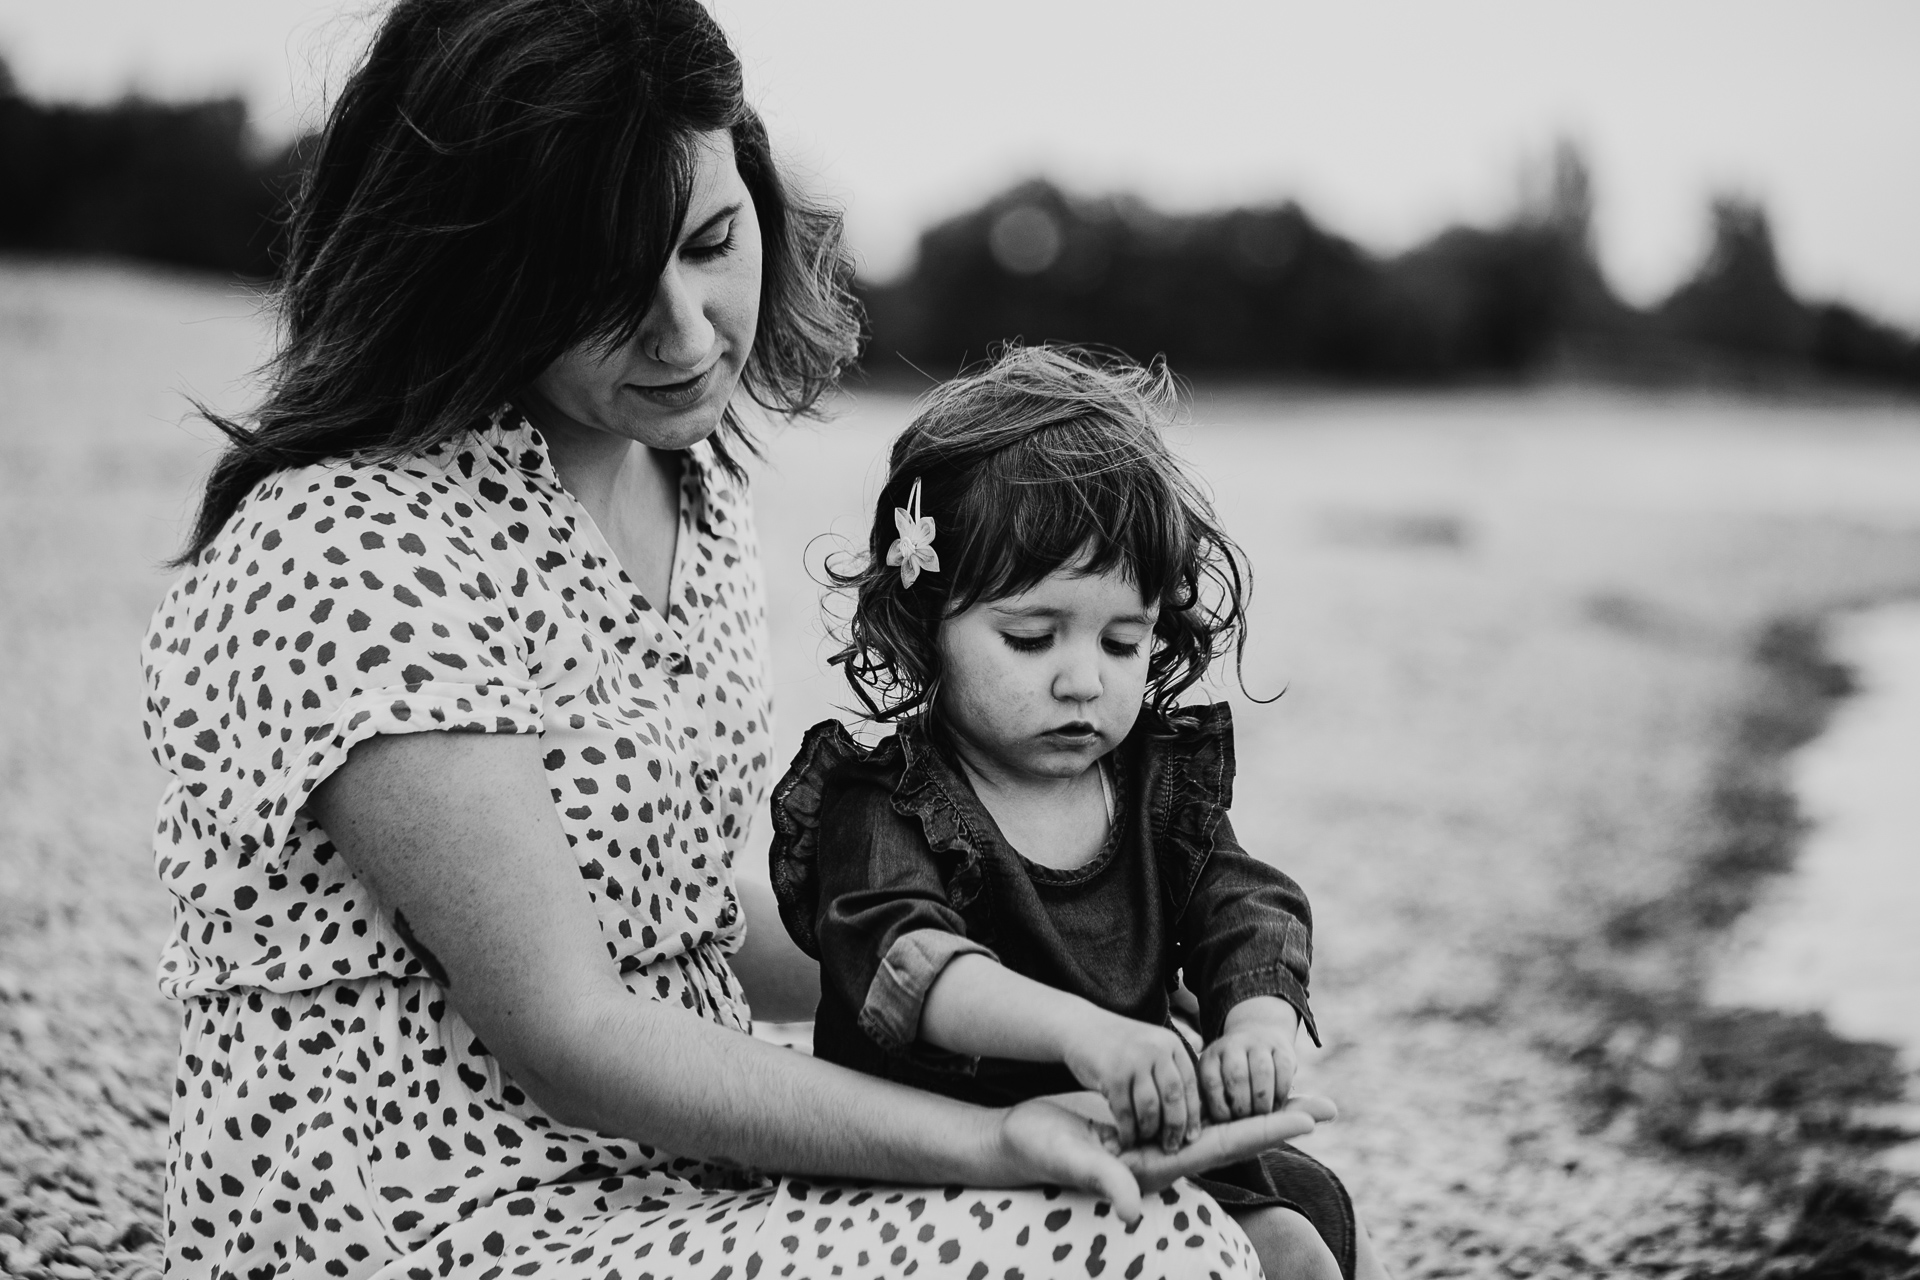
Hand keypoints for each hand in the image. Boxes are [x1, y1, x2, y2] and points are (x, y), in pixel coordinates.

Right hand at [998, 1094, 1335, 1224]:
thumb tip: (1134, 1207)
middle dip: (1281, 1118)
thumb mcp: (1073, 1161)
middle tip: (1330, 1106)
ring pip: (1219, 1124)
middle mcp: (1170, 1157)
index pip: (1229, 1143)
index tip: (1312, 1117)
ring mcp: (1159, 1143)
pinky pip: (1193, 1115)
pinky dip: (1222, 1104)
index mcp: (1164, 1165)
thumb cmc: (1041, 1152)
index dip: (1269, 1128)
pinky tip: (1236, 1091)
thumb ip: (1105, 1180)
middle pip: (1237, 1134)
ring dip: (1258, 1111)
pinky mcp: (1147, 1128)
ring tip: (1295, 1095)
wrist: (1016, 1145)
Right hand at [1061, 1014, 1200, 1152]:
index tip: (1192, 1137)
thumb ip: (1172, 1069)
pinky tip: (1127, 1138)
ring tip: (1146, 1141)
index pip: (1190, 1084)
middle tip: (1171, 1146)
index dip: (1193, 1114)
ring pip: (1150, 1108)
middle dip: (1175, 1127)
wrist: (1080, 1027)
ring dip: (1149, 1130)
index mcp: (1170, 1044)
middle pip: (1173, 1098)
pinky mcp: (1112, 1074)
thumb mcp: (1151, 1046)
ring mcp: (1133, 1060)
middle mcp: (1155, 1049)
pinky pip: (1125, 1112)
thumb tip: (1197, 1106)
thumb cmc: (1120, 1046)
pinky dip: (1127, 1130)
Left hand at [1199, 1000, 1300, 1122]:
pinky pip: (1284, 1070)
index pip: (1211, 1082)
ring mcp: (1258, 1044)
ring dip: (1263, 1100)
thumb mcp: (1214, 1083)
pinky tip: (1276, 1105)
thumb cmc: (1230, 1075)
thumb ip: (1206, 1103)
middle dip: (1242, 1106)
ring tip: (1262, 1115)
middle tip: (1246, 1121)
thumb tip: (1198, 1129)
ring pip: (1262, 1071)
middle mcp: (1232, 1046)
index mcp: (1211, 1057)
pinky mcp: (1282, 1048)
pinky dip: (1281, 1093)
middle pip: (1237, 1076)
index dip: (1219, 1107)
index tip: (1226, 1122)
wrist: (1258, 1037)